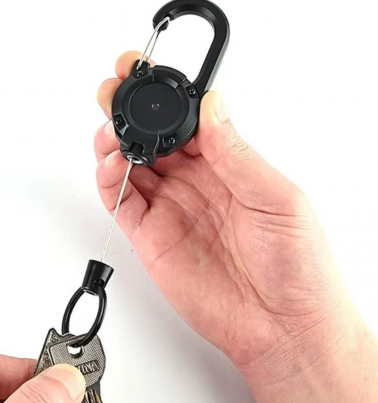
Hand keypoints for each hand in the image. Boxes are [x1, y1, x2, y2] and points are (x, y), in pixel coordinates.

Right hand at [95, 51, 359, 379]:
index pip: (187, 122)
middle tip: (115, 91)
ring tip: (110, 129)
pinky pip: (120, 203)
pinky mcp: (150, 238)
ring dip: (113, 142)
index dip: (166, 98)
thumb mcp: (276, 198)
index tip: (149, 76)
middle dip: (129, 111)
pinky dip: (108, 181)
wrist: (281, 326)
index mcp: (228, 167)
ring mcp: (170, 211)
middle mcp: (195, 185)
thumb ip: (235, 153)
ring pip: (130, 166)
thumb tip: (211, 107)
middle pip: (152, 139)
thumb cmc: (295, 267)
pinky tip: (111, 163)